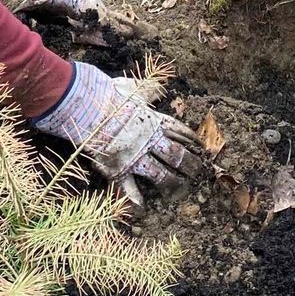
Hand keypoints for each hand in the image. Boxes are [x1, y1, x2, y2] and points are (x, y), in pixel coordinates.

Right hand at [33, 62, 202, 206]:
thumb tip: (158, 86)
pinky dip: (135, 200)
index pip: (180, 132)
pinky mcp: (120, 170)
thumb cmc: (112, 96)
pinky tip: (142, 209)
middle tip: (200, 172)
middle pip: (176, 155)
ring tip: (180, 189)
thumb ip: (148, 89)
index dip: (192, 140)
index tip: (202, 147)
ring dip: (172, 182)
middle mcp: (150, 142)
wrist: (93, 109)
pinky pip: (130, 189)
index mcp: (155, 122)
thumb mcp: (134, 88)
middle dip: (190, 164)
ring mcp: (136, 157)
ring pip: (161, 174)